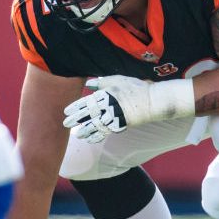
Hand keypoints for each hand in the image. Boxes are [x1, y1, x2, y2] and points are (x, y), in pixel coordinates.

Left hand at [62, 75, 193, 143]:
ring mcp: (115, 117)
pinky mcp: (121, 125)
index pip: (87, 102)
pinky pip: (106, 132)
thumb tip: (89, 84)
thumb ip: (102, 82)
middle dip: (76, 120)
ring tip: (77, 134)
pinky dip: (97, 136)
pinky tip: (90, 138)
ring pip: (96, 126)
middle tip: (65, 124)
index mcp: (106, 94)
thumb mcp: (118, 80)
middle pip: (89, 115)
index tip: (66, 111)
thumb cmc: (135, 87)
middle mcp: (109, 106)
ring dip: (85, 130)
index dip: (76, 108)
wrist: (153, 100)